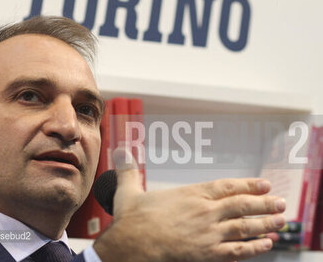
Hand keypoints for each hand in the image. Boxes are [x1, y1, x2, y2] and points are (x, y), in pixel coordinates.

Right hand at [93, 148, 284, 261]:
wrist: (130, 245)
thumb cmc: (132, 219)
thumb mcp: (128, 189)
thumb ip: (129, 169)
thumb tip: (120, 150)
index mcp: (190, 194)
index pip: (226, 186)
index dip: (247, 184)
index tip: (264, 183)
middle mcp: (204, 212)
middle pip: (241, 205)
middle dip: (263, 203)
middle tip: (281, 202)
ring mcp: (207, 233)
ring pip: (243, 227)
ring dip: (264, 223)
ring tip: (280, 221)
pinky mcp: (206, 253)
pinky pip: (236, 250)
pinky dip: (253, 247)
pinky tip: (265, 245)